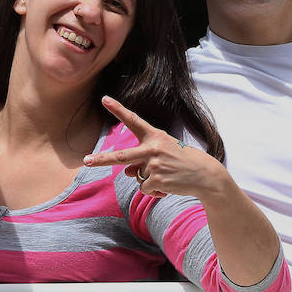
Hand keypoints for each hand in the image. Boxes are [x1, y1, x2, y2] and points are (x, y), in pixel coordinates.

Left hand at [83, 95, 227, 200]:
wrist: (206, 175)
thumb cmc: (183, 162)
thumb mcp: (163, 155)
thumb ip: (142, 160)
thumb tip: (127, 172)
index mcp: (155, 136)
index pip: (134, 120)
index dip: (118, 109)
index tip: (104, 99)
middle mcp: (153, 148)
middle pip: (121, 156)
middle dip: (102, 159)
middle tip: (86, 161)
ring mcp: (154, 165)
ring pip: (137, 177)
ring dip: (149, 181)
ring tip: (168, 176)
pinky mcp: (157, 180)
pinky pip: (145, 189)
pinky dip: (155, 192)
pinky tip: (169, 186)